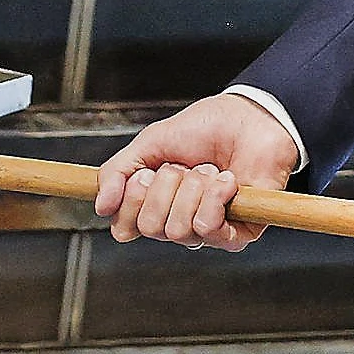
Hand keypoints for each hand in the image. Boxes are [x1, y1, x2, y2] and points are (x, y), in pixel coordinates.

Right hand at [93, 94, 298, 250]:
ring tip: (209, 170)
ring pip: (177, 229)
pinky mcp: (237, 234)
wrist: (252, 119)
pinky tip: (227, 181)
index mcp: (156, 206)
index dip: (132, 196)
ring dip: (192, 188)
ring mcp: (208, 231)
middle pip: (150, 227)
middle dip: (165, 187)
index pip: (125, 225)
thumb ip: (118, 171)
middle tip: (183, 167)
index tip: (147, 171)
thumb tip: (100, 207)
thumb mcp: (151, 143)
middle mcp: (179, 222)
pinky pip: (207, 228)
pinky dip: (214, 197)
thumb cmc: (207, 129)